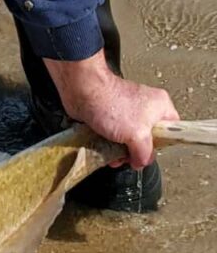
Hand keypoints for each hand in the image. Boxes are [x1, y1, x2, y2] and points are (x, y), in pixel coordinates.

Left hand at [45, 50, 179, 169]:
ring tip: (113, 156)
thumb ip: (144, 153)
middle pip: (149, 139)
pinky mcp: (110, 116)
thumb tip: (141, 162)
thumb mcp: (138, 135)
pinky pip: (114, 136)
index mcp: (160, 106)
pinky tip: (103, 150)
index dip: (162, 146)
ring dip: (121, 152)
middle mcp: (145, 107)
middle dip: (136, 153)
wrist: (81, 91)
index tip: (150, 154)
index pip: (172, 130)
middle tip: (129, 157)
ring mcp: (126, 111)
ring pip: (129, 140)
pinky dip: (109, 145)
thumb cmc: (110, 104)